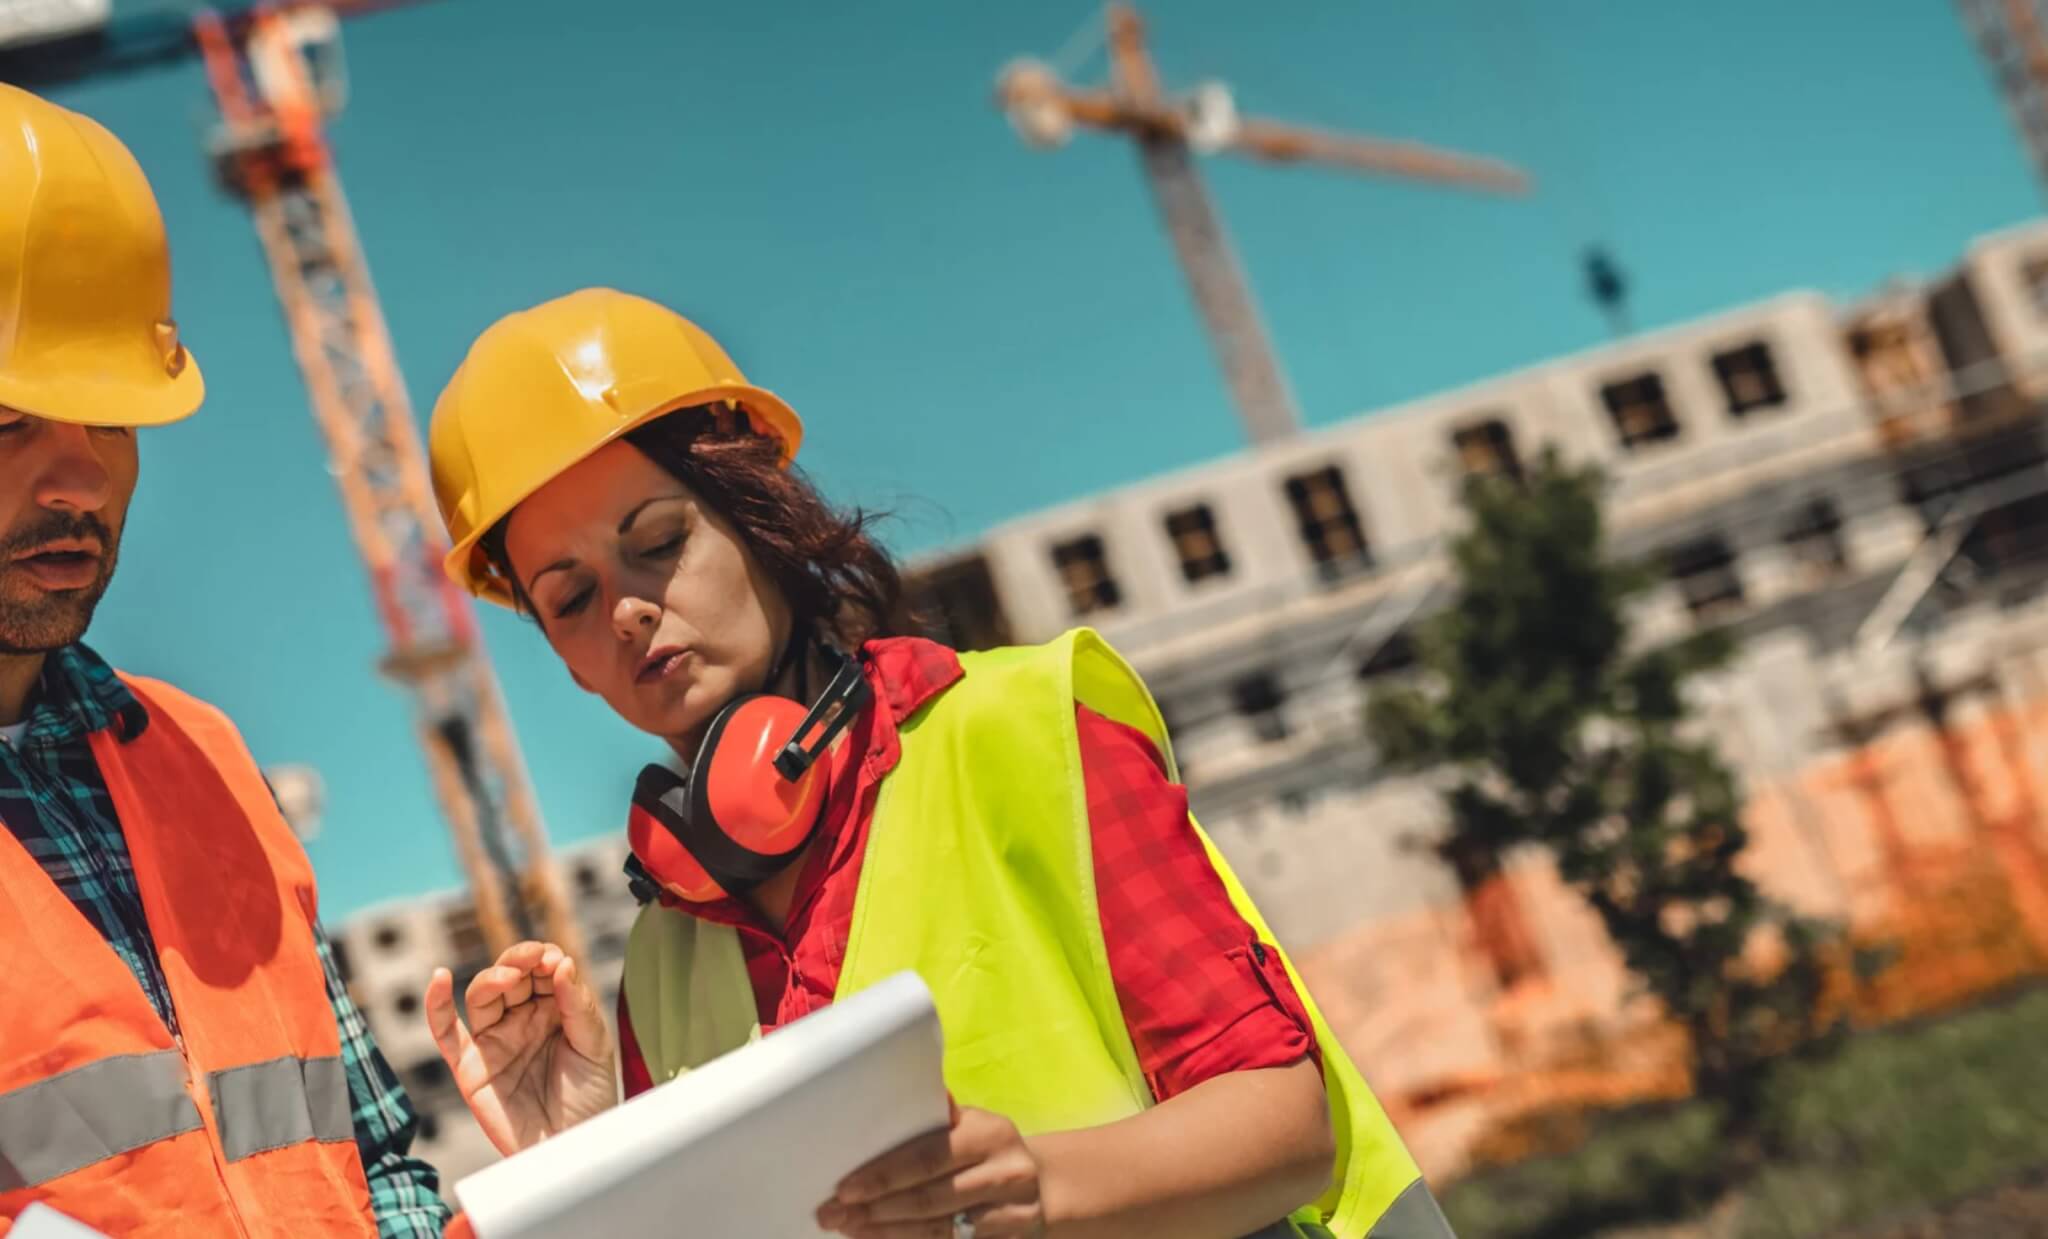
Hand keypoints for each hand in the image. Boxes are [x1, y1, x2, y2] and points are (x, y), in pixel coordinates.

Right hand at [424, 940, 616, 1154]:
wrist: (571, 1148)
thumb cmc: (588, 1099)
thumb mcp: (594, 1045)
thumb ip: (577, 1004)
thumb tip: (561, 962)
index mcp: (554, 1011)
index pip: (542, 971)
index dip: (545, 958)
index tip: (556, 960)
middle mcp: (521, 1021)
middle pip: (510, 976)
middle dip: (521, 961)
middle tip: (536, 958)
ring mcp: (494, 1042)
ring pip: (482, 997)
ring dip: (493, 978)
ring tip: (512, 974)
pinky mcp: (470, 1067)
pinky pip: (446, 1033)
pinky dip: (436, 1005)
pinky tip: (439, 978)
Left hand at [816, 1103, 1046, 1237]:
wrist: (1041, 1187)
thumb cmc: (986, 1150)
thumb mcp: (972, 1125)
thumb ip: (937, 1120)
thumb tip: (891, 1095)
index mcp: (990, 1135)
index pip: (928, 1157)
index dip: (883, 1175)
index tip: (845, 1188)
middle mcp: (1006, 1175)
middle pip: (929, 1199)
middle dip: (875, 1210)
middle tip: (834, 1215)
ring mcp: (1011, 1216)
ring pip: (938, 1231)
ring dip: (887, 1233)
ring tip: (851, 1230)